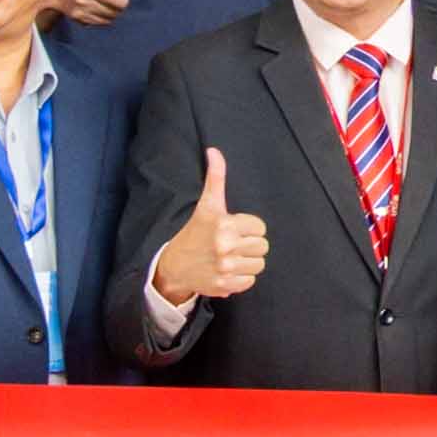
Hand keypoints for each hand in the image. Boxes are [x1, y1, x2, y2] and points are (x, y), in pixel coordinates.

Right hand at [150, 147, 269, 308]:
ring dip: (248, 261)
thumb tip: (214, 151)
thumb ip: (215, 178)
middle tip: (233, 243)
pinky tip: (228, 269)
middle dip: (250, 244)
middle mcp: (225, 247)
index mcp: (224, 224)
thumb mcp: (206, 205)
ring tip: (231, 256)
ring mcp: (225, 268)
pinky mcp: (225, 285)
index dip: (249, 227)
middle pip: (262, 246)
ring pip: (259, 264)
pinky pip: (250, 281)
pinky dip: (242, 277)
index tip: (235, 229)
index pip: (260, 227)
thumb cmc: (194, 232)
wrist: (173, 265)